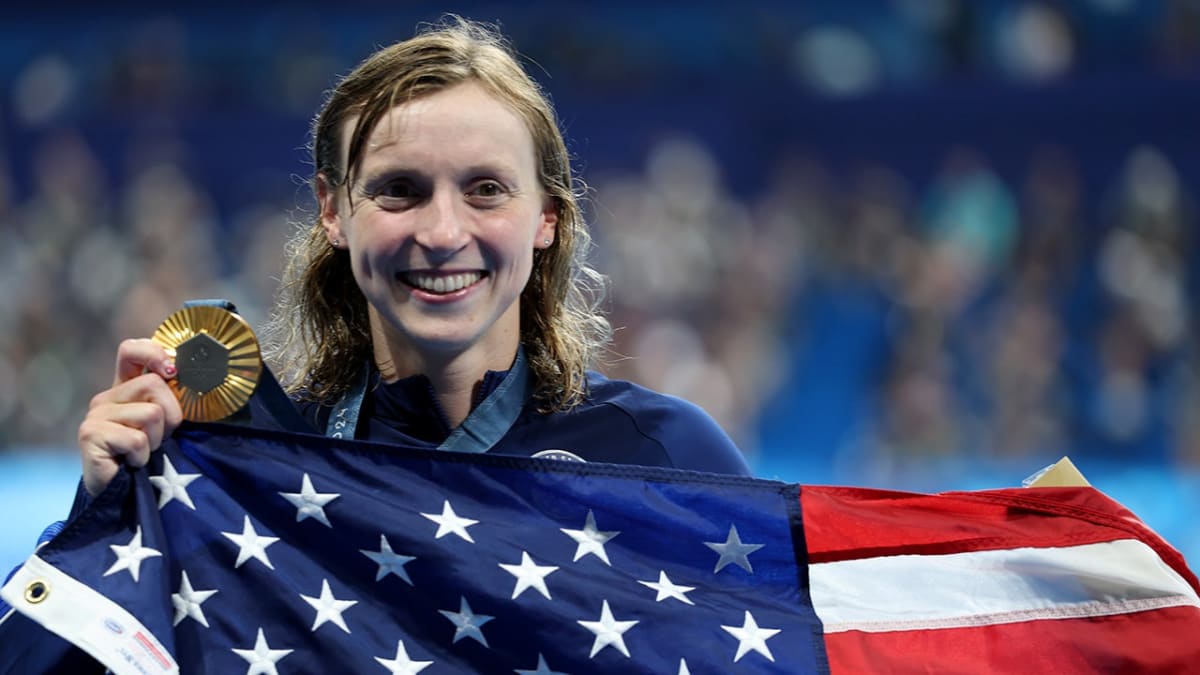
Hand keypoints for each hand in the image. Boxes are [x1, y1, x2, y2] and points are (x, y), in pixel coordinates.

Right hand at [77, 339, 183, 495]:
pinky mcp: (91, 435)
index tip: (172, 370)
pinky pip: (137, 439)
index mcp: (126, 389)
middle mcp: (107, 397)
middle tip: (160, 439)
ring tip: (145, 453)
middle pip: (155, 384)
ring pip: (151, 413)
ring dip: (158, 439)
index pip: (132, 350)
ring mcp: (96, 415)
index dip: (154, 352)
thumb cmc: (154, 461)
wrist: (125, 500)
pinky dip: (143, 456)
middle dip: (171, 416)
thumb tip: (196, 374)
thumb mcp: (168, 425)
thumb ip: (174, 399)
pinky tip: (132, 464)